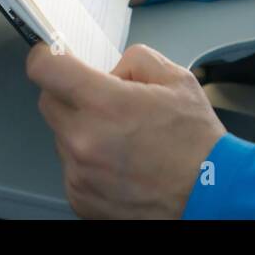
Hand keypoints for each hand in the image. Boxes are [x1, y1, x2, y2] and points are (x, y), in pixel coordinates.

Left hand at [28, 42, 226, 218]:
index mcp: (105, 104)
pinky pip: (71, 167)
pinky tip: (120, 162)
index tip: (49, 56)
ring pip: (62, 136)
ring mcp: (79, 173)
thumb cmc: (196, 142)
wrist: (208, 193)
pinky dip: (88, 161)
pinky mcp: (80, 198)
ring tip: (122, 139)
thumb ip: (137, 60)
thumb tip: (112, 69)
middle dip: (70, 94)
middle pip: (49, 102)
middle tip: (103, 100)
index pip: (47, 70)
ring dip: (82, 129)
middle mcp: (84, 140)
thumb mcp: (177, 79)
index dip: (45, 57)